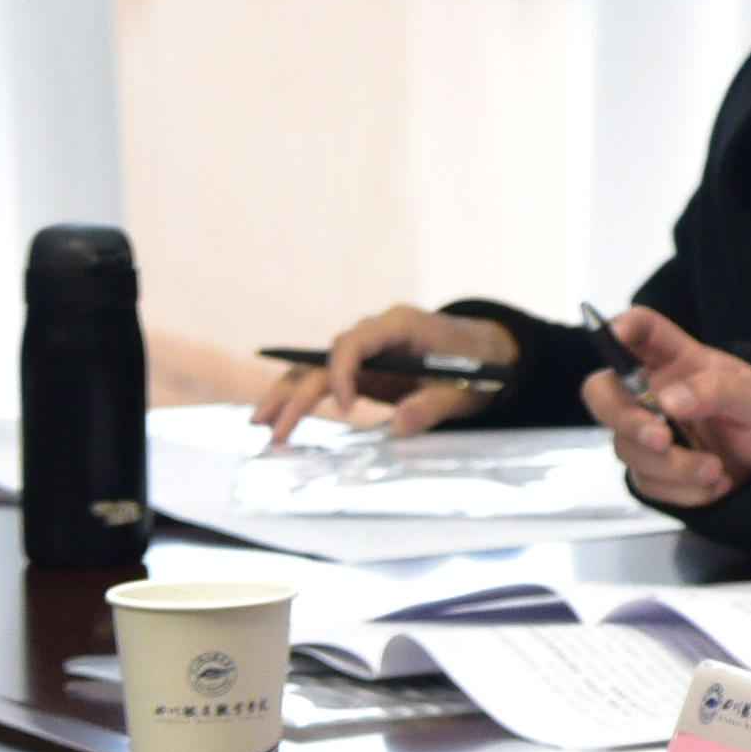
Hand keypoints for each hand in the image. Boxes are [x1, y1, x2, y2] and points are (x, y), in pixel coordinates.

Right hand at [261, 304, 511, 440]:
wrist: (492, 352)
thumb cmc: (482, 366)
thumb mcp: (466, 389)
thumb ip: (434, 405)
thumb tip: (399, 426)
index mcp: (400, 325)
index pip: (354, 343)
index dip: (342, 374)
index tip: (344, 409)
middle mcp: (375, 333)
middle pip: (325, 359)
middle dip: (297, 392)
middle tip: (273, 426)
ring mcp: (367, 351)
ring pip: (317, 368)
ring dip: (288, 394)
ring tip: (259, 422)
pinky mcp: (365, 369)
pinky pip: (327, 379)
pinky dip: (304, 397)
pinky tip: (279, 418)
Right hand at [588, 310, 750, 509]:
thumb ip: (717, 390)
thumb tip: (668, 400)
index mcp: (677, 359)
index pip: (641, 330)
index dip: (624, 326)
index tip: (620, 331)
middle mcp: (650, 392)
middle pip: (602, 393)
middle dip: (624, 418)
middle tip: (661, 438)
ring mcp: (644, 431)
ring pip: (627, 448)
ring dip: (673, 466)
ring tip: (717, 470)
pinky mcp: (649, 469)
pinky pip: (648, 483)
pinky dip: (684, 490)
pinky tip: (716, 484)